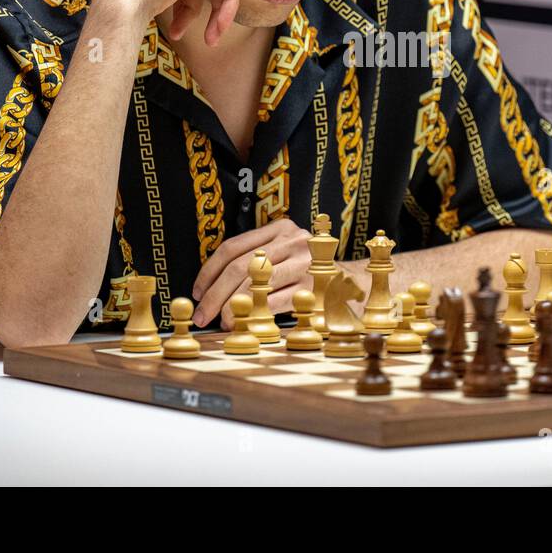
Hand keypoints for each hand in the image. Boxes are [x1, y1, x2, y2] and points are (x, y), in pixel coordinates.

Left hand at [191, 219, 312, 329]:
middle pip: (240, 267)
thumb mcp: (284, 254)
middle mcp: (293, 242)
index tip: (197, 291)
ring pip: (255, 284)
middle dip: (215, 293)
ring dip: (232, 306)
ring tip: (221, 321)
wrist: (354, 283)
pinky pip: (275, 302)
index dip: (209, 271)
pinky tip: (245, 323)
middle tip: (202, 314)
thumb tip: (212, 289)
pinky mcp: (313, 288)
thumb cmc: (309, 272)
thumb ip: (255, 261)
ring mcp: (305, 264)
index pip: (233, 247)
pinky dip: (255, 314)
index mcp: (280, 229)